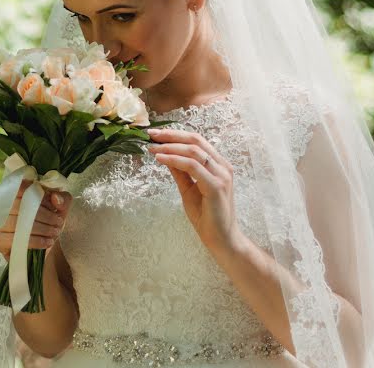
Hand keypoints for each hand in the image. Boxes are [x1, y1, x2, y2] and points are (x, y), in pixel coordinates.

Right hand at [0, 179, 72, 261]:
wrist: (44, 246)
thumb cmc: (49, 221)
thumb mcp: (60, 208)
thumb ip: (62, 199)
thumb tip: (55, 198)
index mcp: (15, 192)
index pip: (21, 187)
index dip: (38, 195)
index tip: (52, 205)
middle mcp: (2, 205)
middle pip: (23, 206)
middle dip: (45, 215)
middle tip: (58, 222)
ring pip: (21, 223)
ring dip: (42, 228)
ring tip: (55, 232)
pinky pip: (18, 239)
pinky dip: (36, 241)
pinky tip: (48, 242)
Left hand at [147, 128, 241, 253]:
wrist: (220, 239)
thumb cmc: (206, 216)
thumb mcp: (188, 189)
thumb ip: (180, 172)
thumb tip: (166, 155)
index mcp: (218, 164)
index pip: (196, 141)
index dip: (175, 135)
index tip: (155, 134)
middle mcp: (222, 166)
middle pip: (195, 140)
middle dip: (171, 135)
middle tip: (151, 135)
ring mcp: (221, 175)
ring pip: (194, 151)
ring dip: (170, 147)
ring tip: (153, 148)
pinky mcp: (216, 186)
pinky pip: (193, 167)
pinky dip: (175, 160)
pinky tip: (161, 159)